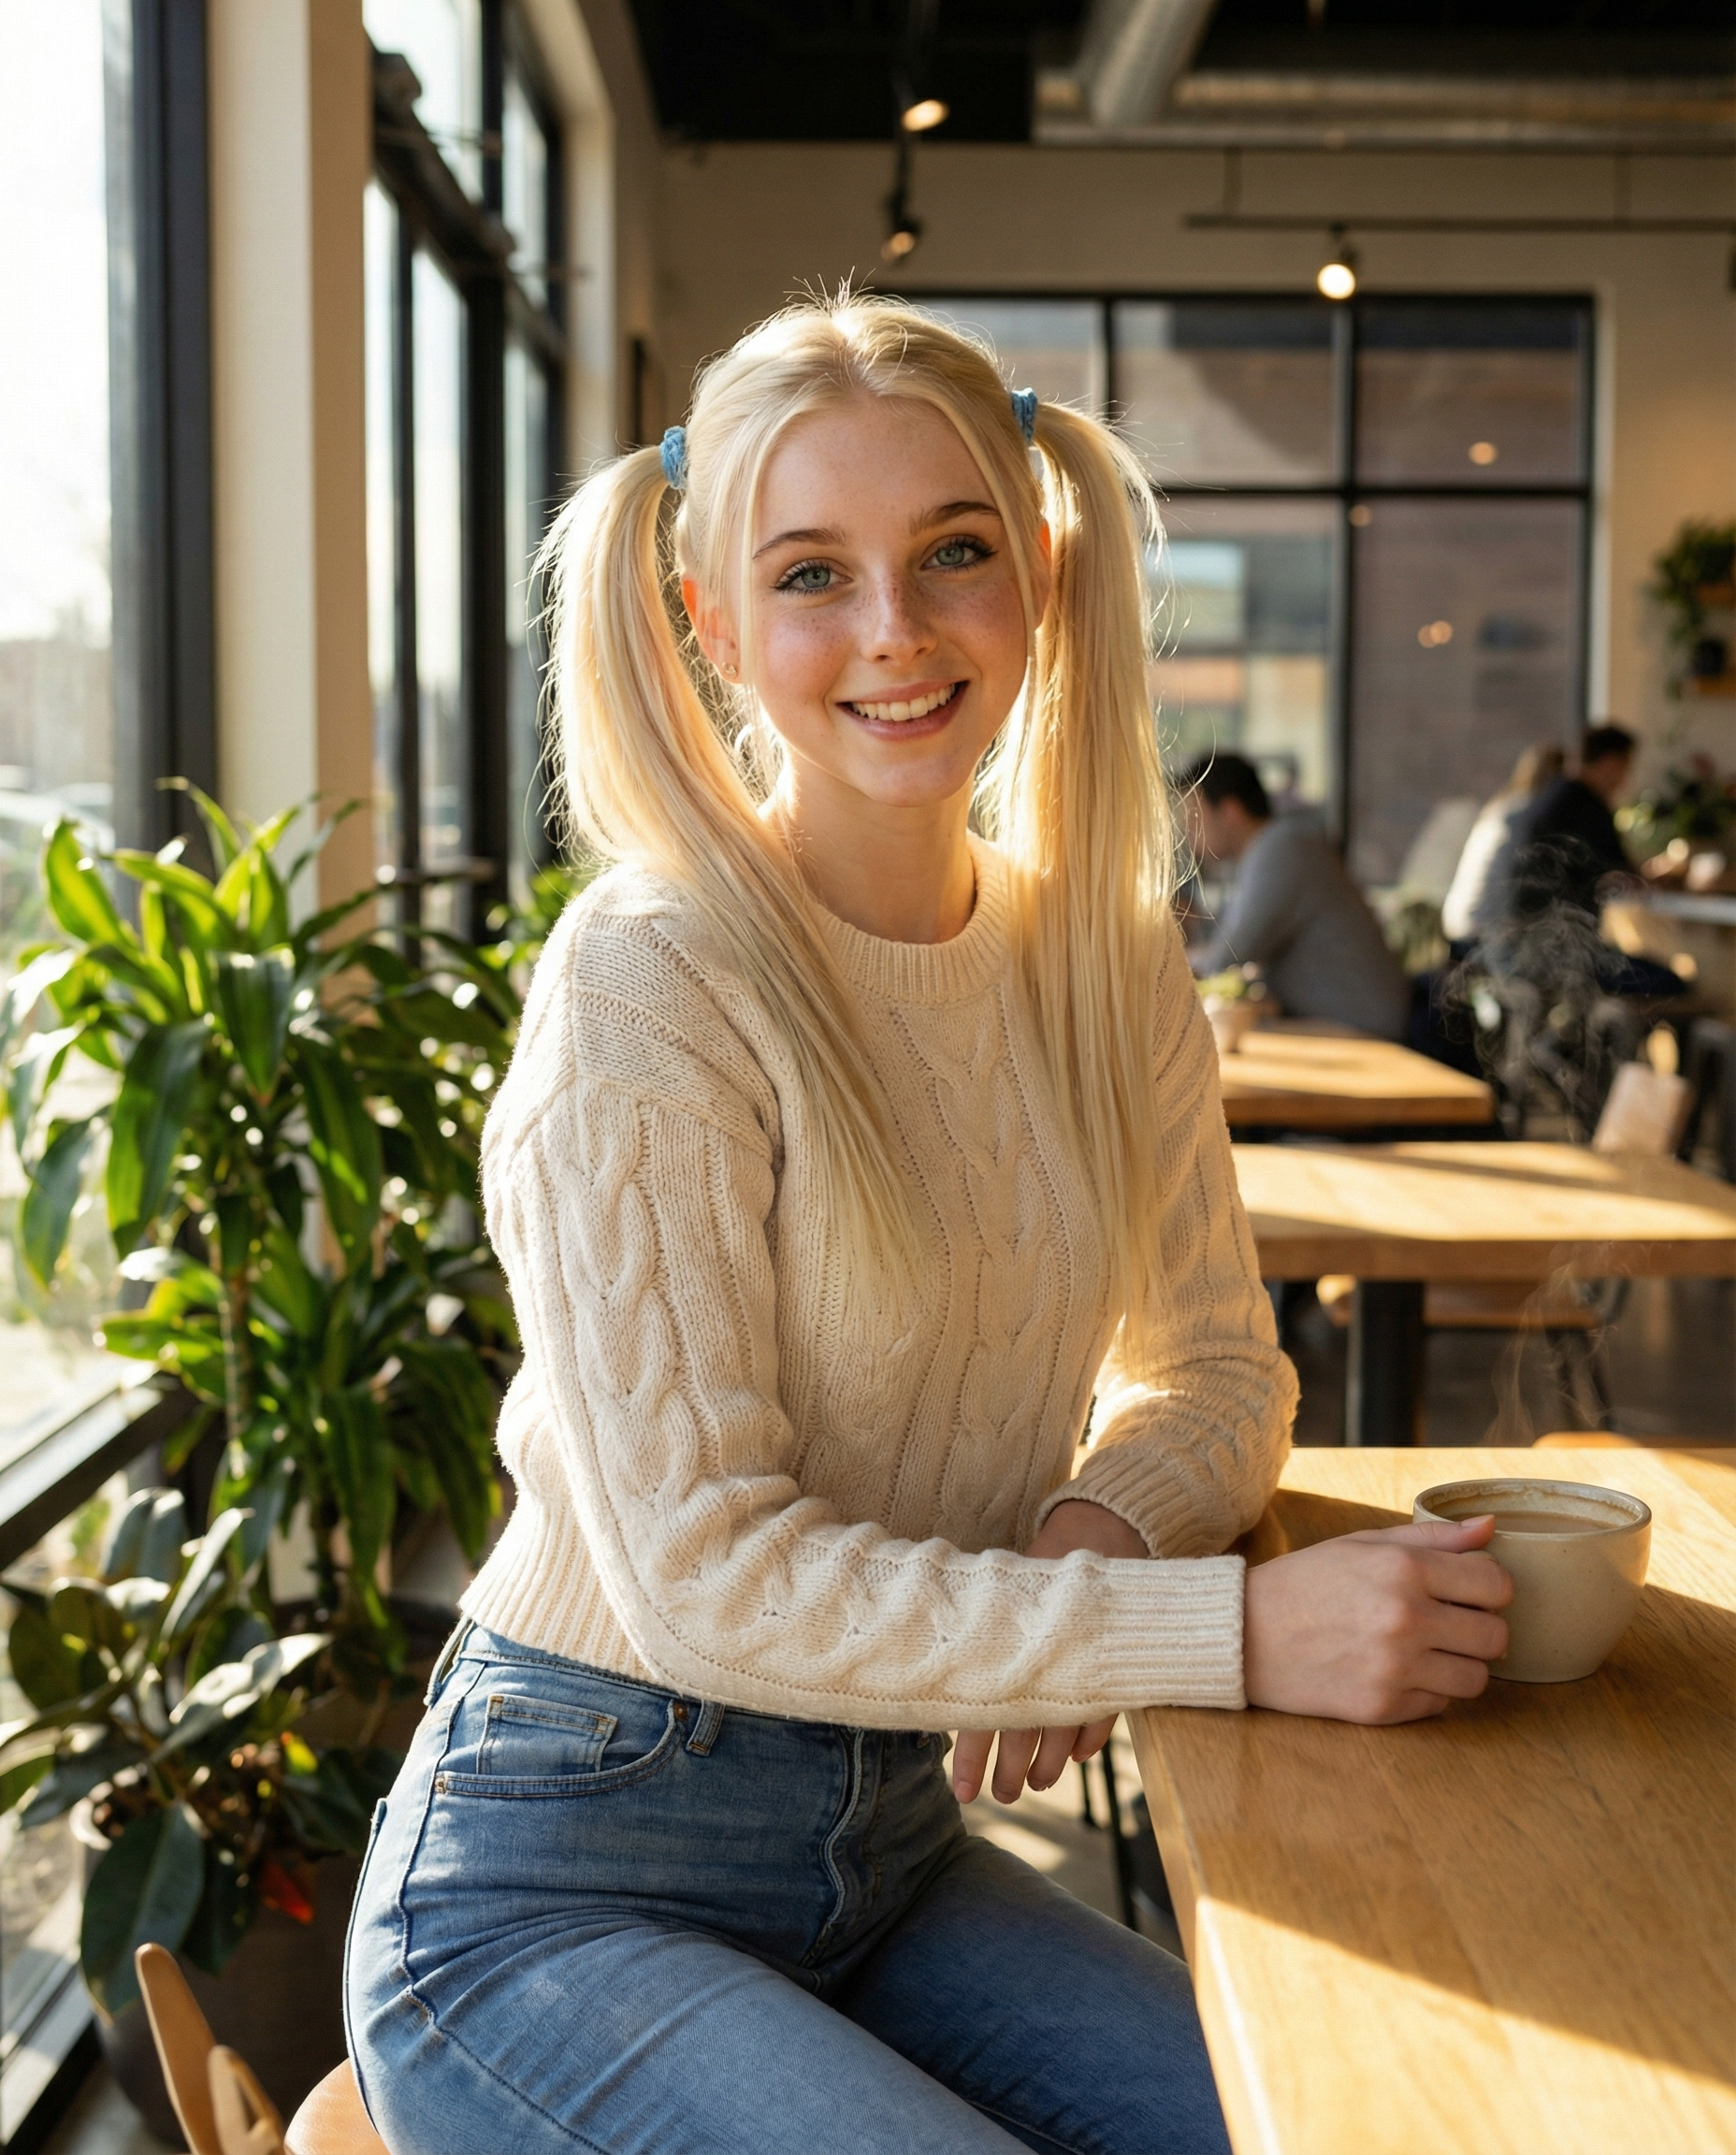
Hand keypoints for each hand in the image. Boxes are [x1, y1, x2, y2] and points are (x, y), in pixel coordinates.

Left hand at [951, 1500, 1146, 1804]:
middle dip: (1010, 1769)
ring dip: (1051, 1761)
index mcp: (1000, 1647)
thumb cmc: (1029, 1573)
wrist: (1097, 1530)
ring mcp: (1079, 1662)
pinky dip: (1091, 1736)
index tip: (962, 1793)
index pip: (978, 1713)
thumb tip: (923, 1686)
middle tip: (1004, 1797)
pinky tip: (1081, 1755)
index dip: (971, 1757)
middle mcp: (1038, 1660)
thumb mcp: (992, 1603)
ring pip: (1061, 1729)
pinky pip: (1102, 1709)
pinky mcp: (1110, 1660)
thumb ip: (970, 1645)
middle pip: (1021, 1730)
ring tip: (1039, 1783)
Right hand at [1244, 1515, 1512, 1723]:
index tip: (1473, 1590)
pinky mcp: (1383, 1707)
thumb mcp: (1363, 1543)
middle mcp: (1405, 1619)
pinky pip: (1441, 1705)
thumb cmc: (1306, 1582)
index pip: (1496, 1585)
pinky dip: (1430, 1690)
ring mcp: (1395, 1668)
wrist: (1247, 1634)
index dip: (1492, 1587)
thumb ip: (1432, 1537)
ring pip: (1477, 1679)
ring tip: (1431, 1650)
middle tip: (1453, 1623)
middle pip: (1495, 1636)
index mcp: (1403, 1570)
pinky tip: (1401, 1671)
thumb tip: (1491, 1526)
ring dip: (1462, 1664)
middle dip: (1482, 1628)